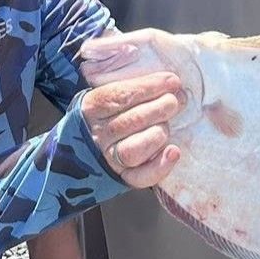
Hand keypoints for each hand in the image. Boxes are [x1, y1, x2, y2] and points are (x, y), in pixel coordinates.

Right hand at [81, 71, 182, 187]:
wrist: (84, 148)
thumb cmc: (107, 114)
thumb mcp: (108, 95)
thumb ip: (131, 87)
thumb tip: (168, 81)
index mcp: (92, 108)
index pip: (121, 96)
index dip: (149, 87)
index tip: (172, 81)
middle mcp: (98, 135)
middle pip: (130, 121)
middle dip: (160, 108)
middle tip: (176, 100)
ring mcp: (109, 158)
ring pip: (133, 150)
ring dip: (157, 134)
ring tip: (167, 124)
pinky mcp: (122, 177)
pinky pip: (141, 177)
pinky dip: (160, 166)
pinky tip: (173, 152)